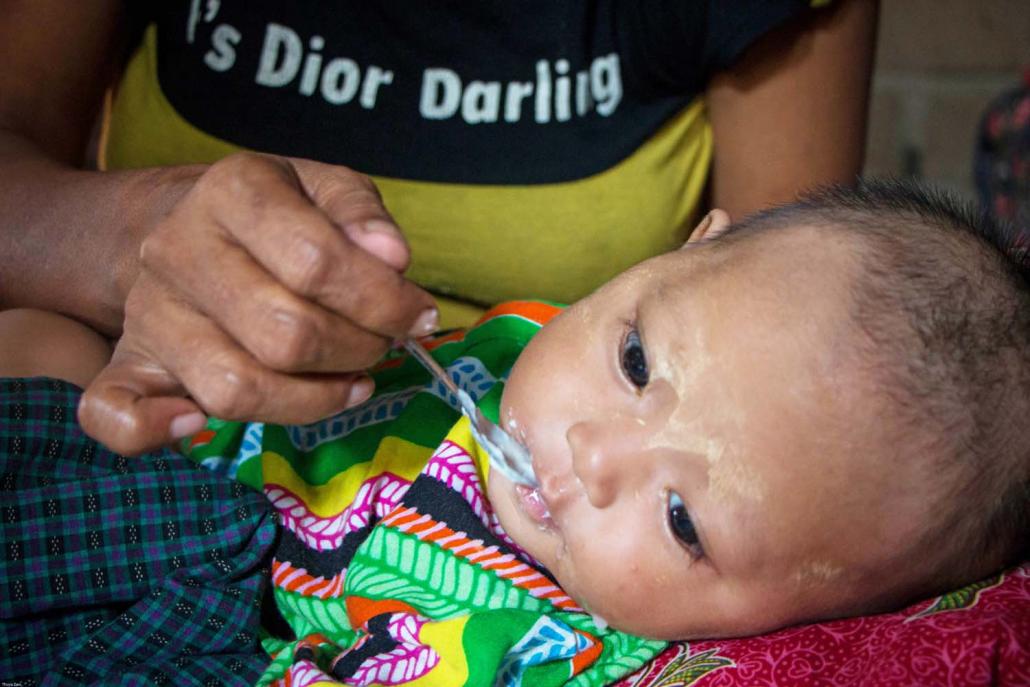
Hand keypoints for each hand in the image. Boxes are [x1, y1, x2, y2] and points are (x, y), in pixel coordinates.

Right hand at [78, 153, 436, 454]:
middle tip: (380, 344)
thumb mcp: (326, 188)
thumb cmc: (276, 214)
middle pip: (284, 335)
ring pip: (234, 387)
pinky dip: (154, 432)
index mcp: (232, 191)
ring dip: (312, 400)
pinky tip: (198, 427)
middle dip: (357, 350)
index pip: (317, 262)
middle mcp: (178, 249)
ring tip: (349, 380)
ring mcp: (148, 312)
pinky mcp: (128, 362)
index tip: (416, 314)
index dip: (384, 301)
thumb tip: (393, 258)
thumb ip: (364, 216)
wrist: (179, 224)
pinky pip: (115, 413)